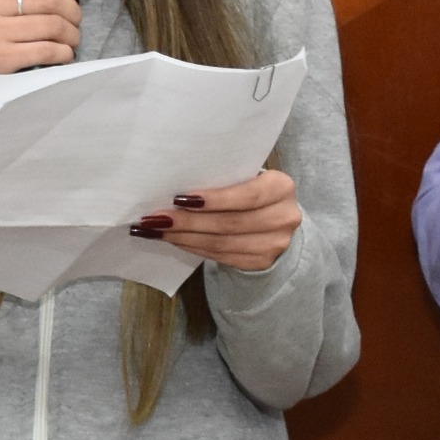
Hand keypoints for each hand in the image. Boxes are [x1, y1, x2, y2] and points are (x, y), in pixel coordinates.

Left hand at [130, 168, 301, 272]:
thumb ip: (224, 180)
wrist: (277, 219)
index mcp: (281, 188)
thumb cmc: (252, 190)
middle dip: (187, 222)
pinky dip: (193, 247)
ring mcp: (274, 244)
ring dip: (183, 237)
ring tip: (155, 230)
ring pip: (220, 243)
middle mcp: (284, 217)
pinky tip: (174, 240)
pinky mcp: (260, 262)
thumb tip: (174, 189)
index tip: (179, 199)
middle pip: (228, 223)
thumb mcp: (247, 177)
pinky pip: (220, 256)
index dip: (213, 199)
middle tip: (155, 218)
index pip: (246, 196)